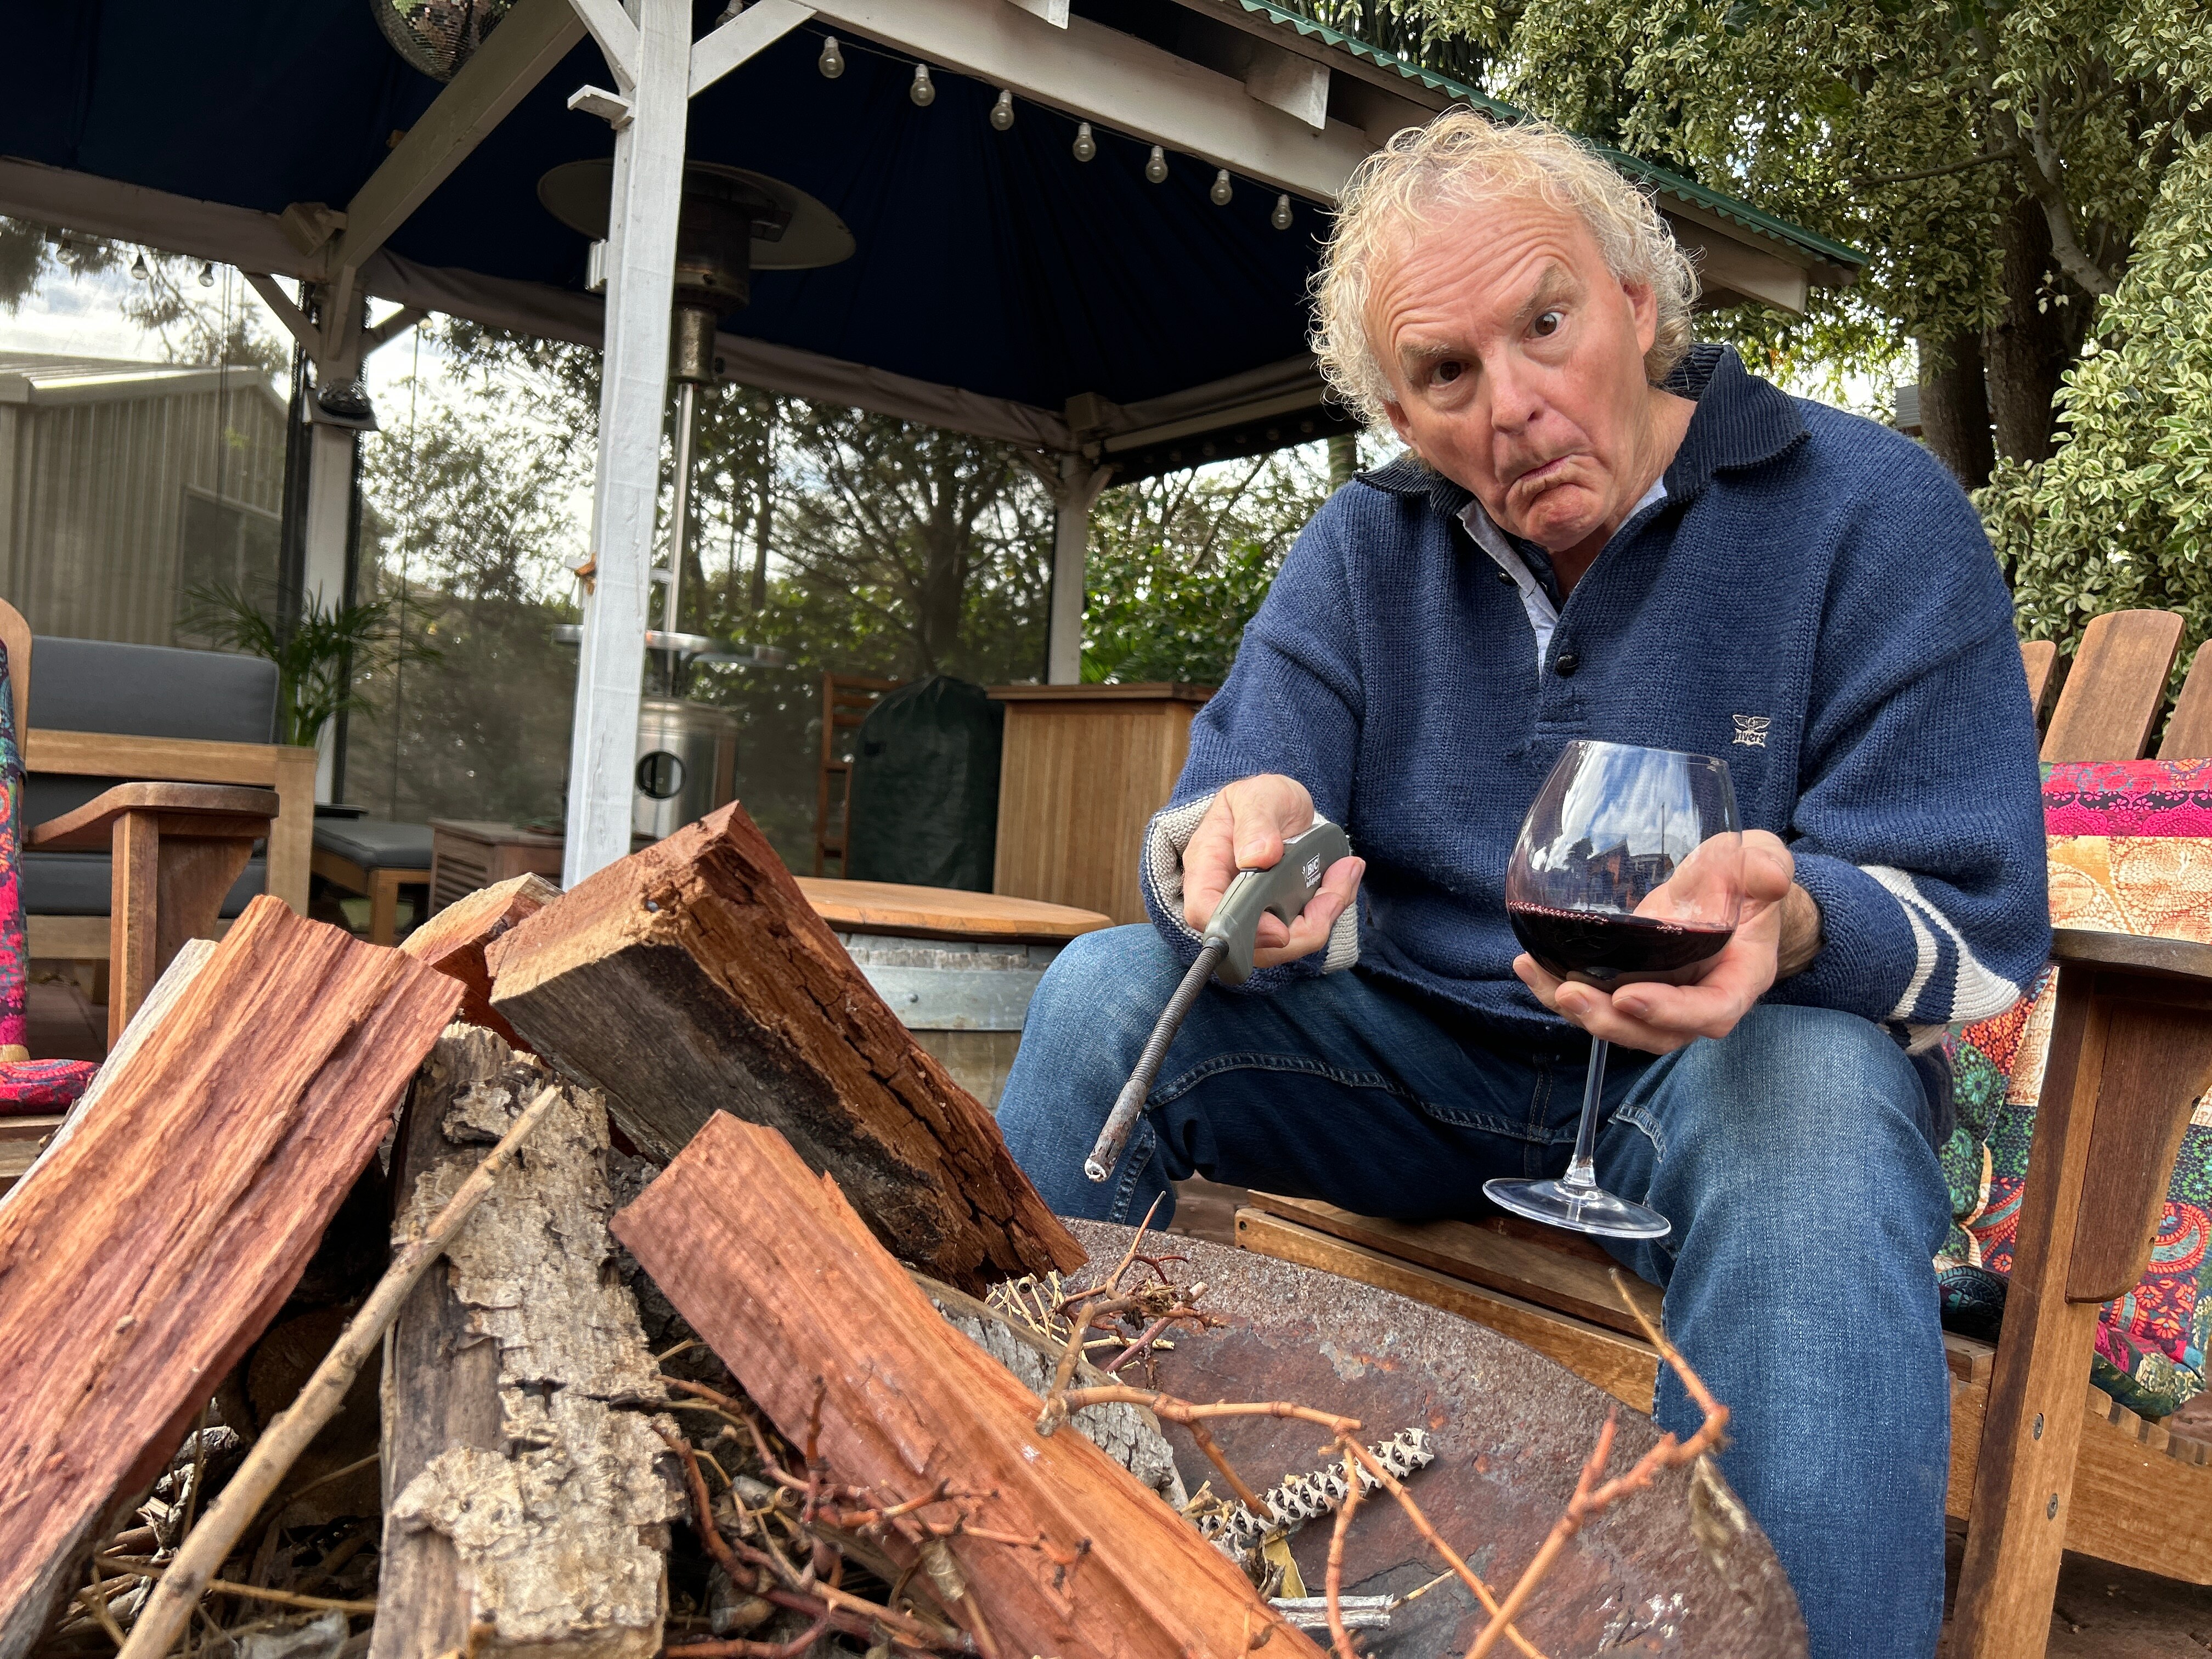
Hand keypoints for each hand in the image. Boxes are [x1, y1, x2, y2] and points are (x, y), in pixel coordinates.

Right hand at [1182, 774, 1366, 969]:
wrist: (1283, 807)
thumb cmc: (1263, 799)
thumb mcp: (1260, 796)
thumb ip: (1256, 823)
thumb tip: (1257, 857)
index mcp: (1207, 866)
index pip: (1203, 913)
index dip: (1235, 931)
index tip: (1279, 929)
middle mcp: (1224, 898)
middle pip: (1248, 944)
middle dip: (1299, 931)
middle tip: (1332, 896)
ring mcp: (1252, 913)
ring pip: (1282, 945)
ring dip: (1322, 918)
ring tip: (1343, 875)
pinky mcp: (1279, 918)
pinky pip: (1304, 932)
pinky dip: (1329, 910)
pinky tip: (1342, 876)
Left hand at [1512, 829, 1819, 1053]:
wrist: (1730, 888)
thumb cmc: (1746, 877)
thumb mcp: (1761, 860)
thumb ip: (1766, 866)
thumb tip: (1771, 876)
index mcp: (1740, 978)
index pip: (1710, 1012)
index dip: (1670, 1012)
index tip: (1629, 995)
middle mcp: (1699, 999)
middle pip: (1656, 1034)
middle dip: (1610, 1021)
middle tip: (1569, 994)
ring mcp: (1662, 996)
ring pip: (1619, 1022)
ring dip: (1575, 1010)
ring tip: (1534, 974)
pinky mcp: (1632, 983)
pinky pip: (1596, 999)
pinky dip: (1558, 988)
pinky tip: (1527, 964)